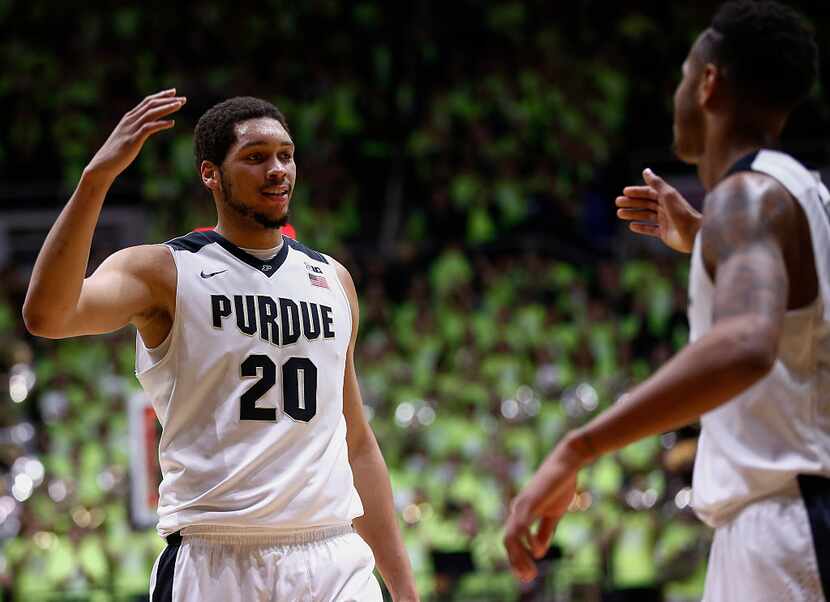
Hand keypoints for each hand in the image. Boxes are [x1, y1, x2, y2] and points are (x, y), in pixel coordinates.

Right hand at [86, 89, 185, 181]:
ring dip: (166, 108)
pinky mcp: (133, 140)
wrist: (103, 164)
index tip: (174, 92)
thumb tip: (147, 128)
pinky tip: (172, 123)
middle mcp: (130, 120)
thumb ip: (137, 130)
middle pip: (150, 104)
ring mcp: (131, 129)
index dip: (160, 96)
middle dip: (167, 100)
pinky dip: (160, 124)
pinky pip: (148, 128)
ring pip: (150, 113)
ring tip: (180, 105)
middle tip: (183, 98)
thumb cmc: (117, 153)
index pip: (146, 102)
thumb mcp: (129, 137)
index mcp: (129, 118)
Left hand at [503, 444, 580, 582]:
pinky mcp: (530, 501)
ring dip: (518, 557)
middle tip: (528, 579)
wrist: (567, 463)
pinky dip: (524, 539)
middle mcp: (518, 509)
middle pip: (508, 541)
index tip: (527, 576)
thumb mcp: (553, 514)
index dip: (517, 559)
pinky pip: (521, 524)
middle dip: (516, 563)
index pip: (512, 540)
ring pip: (511, 536)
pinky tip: (533, 550)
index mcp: (522, 513)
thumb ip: (544, 532)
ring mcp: (522, 505)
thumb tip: (537, 553)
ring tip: (530, 572)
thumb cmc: (560, 486)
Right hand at [615, 168, 701, 252]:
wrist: (693, 233)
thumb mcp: (667, 195)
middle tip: (618, 202)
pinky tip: (631, 226)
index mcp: (667, 198)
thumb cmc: (681, 212)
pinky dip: (641, 227)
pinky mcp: (664, 233)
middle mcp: (666, 208)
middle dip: (631, 202)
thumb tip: (645, 170)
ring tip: (620, 213)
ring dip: (633, 214)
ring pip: (646, 215)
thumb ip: (656, 183)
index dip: (637, 191)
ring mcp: (665, 221)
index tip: (624, 192)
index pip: (649, 192)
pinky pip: (650, 229)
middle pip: (645, 203)